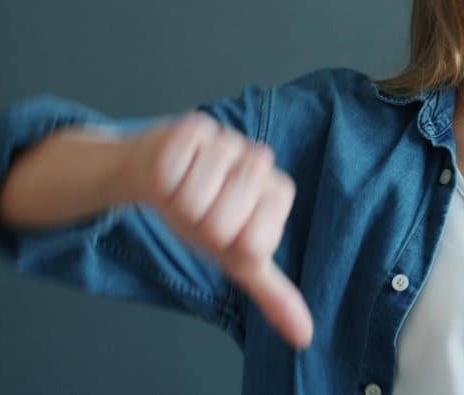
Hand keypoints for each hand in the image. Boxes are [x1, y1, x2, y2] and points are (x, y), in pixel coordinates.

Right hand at [119, 111, 312, 348]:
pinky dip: (162, 181)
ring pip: (194, 198)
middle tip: (201, 211)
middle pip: (222, 223)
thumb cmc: (204, 217)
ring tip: (187, 190)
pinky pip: (170, 172)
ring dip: (179, 204)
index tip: (224, 231)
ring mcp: (228, 140)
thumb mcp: (238, 259)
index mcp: (279, 194)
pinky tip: (174, 170)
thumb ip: (274, 295)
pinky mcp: (193, 126)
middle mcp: (260, 161)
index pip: (253, 243)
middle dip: (200, 226)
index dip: (226, 245)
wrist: (159, 177)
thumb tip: (304, 336)